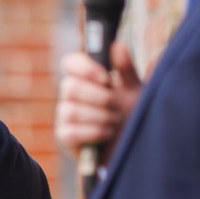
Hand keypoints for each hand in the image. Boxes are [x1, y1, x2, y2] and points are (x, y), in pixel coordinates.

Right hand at [55, 42, 141, 165]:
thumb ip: (126, 70)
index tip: (108, 78)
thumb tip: (118, 46)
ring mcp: (65, 116)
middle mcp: (71, 96)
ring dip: (100, 117)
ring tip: (115, 122)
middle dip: (99, 97)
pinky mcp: (65, 137)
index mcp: (86, 79)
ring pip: (70, 110)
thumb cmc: (132, 118)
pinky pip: (71, 131)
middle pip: (69, 86)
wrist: (134, 152)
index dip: (86, 67)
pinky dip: (94, 132)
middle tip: (116, 105)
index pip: (71, 62)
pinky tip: (107, 134)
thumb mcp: (135, 92)